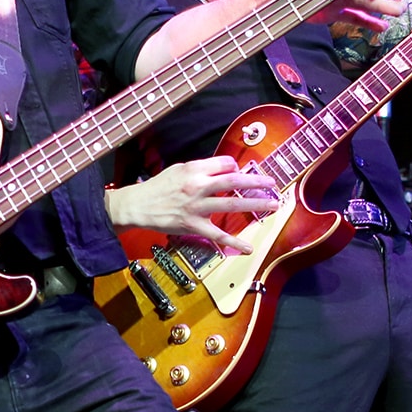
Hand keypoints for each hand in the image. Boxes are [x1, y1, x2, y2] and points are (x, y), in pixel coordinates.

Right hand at [107, 156, 278, 253]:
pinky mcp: (193, 225)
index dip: (236, 167)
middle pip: (232, 182)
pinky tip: (248, 247)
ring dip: (254, 204)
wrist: (138, 205)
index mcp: (193, 170)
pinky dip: (234, 242)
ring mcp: (197, 207)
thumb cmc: (158, 186)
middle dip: (256, 182)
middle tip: (273, 183)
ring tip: (272, 205)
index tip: (243, 172)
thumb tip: (226, 168)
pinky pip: (217, 235)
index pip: (224, 164)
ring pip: (230, 205)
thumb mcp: (178, 169)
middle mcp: (197, 186)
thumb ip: (202, 168)